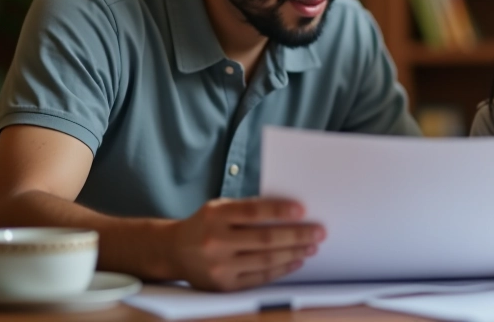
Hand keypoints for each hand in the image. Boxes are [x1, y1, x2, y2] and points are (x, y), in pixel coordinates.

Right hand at [169, 197, 324, 290]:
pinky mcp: (224, 285)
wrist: (174, 251)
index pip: (253, 212)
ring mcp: (219, 266)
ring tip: (311, 246)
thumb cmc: (205, 225)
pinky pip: (259, 278)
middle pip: (264, 239)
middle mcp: (215, 241)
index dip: (279, 210)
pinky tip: (296, 261)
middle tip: (319, 232)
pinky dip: (281, 269)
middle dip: (296, 235)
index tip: (302, 210)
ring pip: (265, 260)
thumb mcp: (219, 208)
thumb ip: (248, 208)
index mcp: (215, 216)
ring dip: (293, 253)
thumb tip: (290, 212)